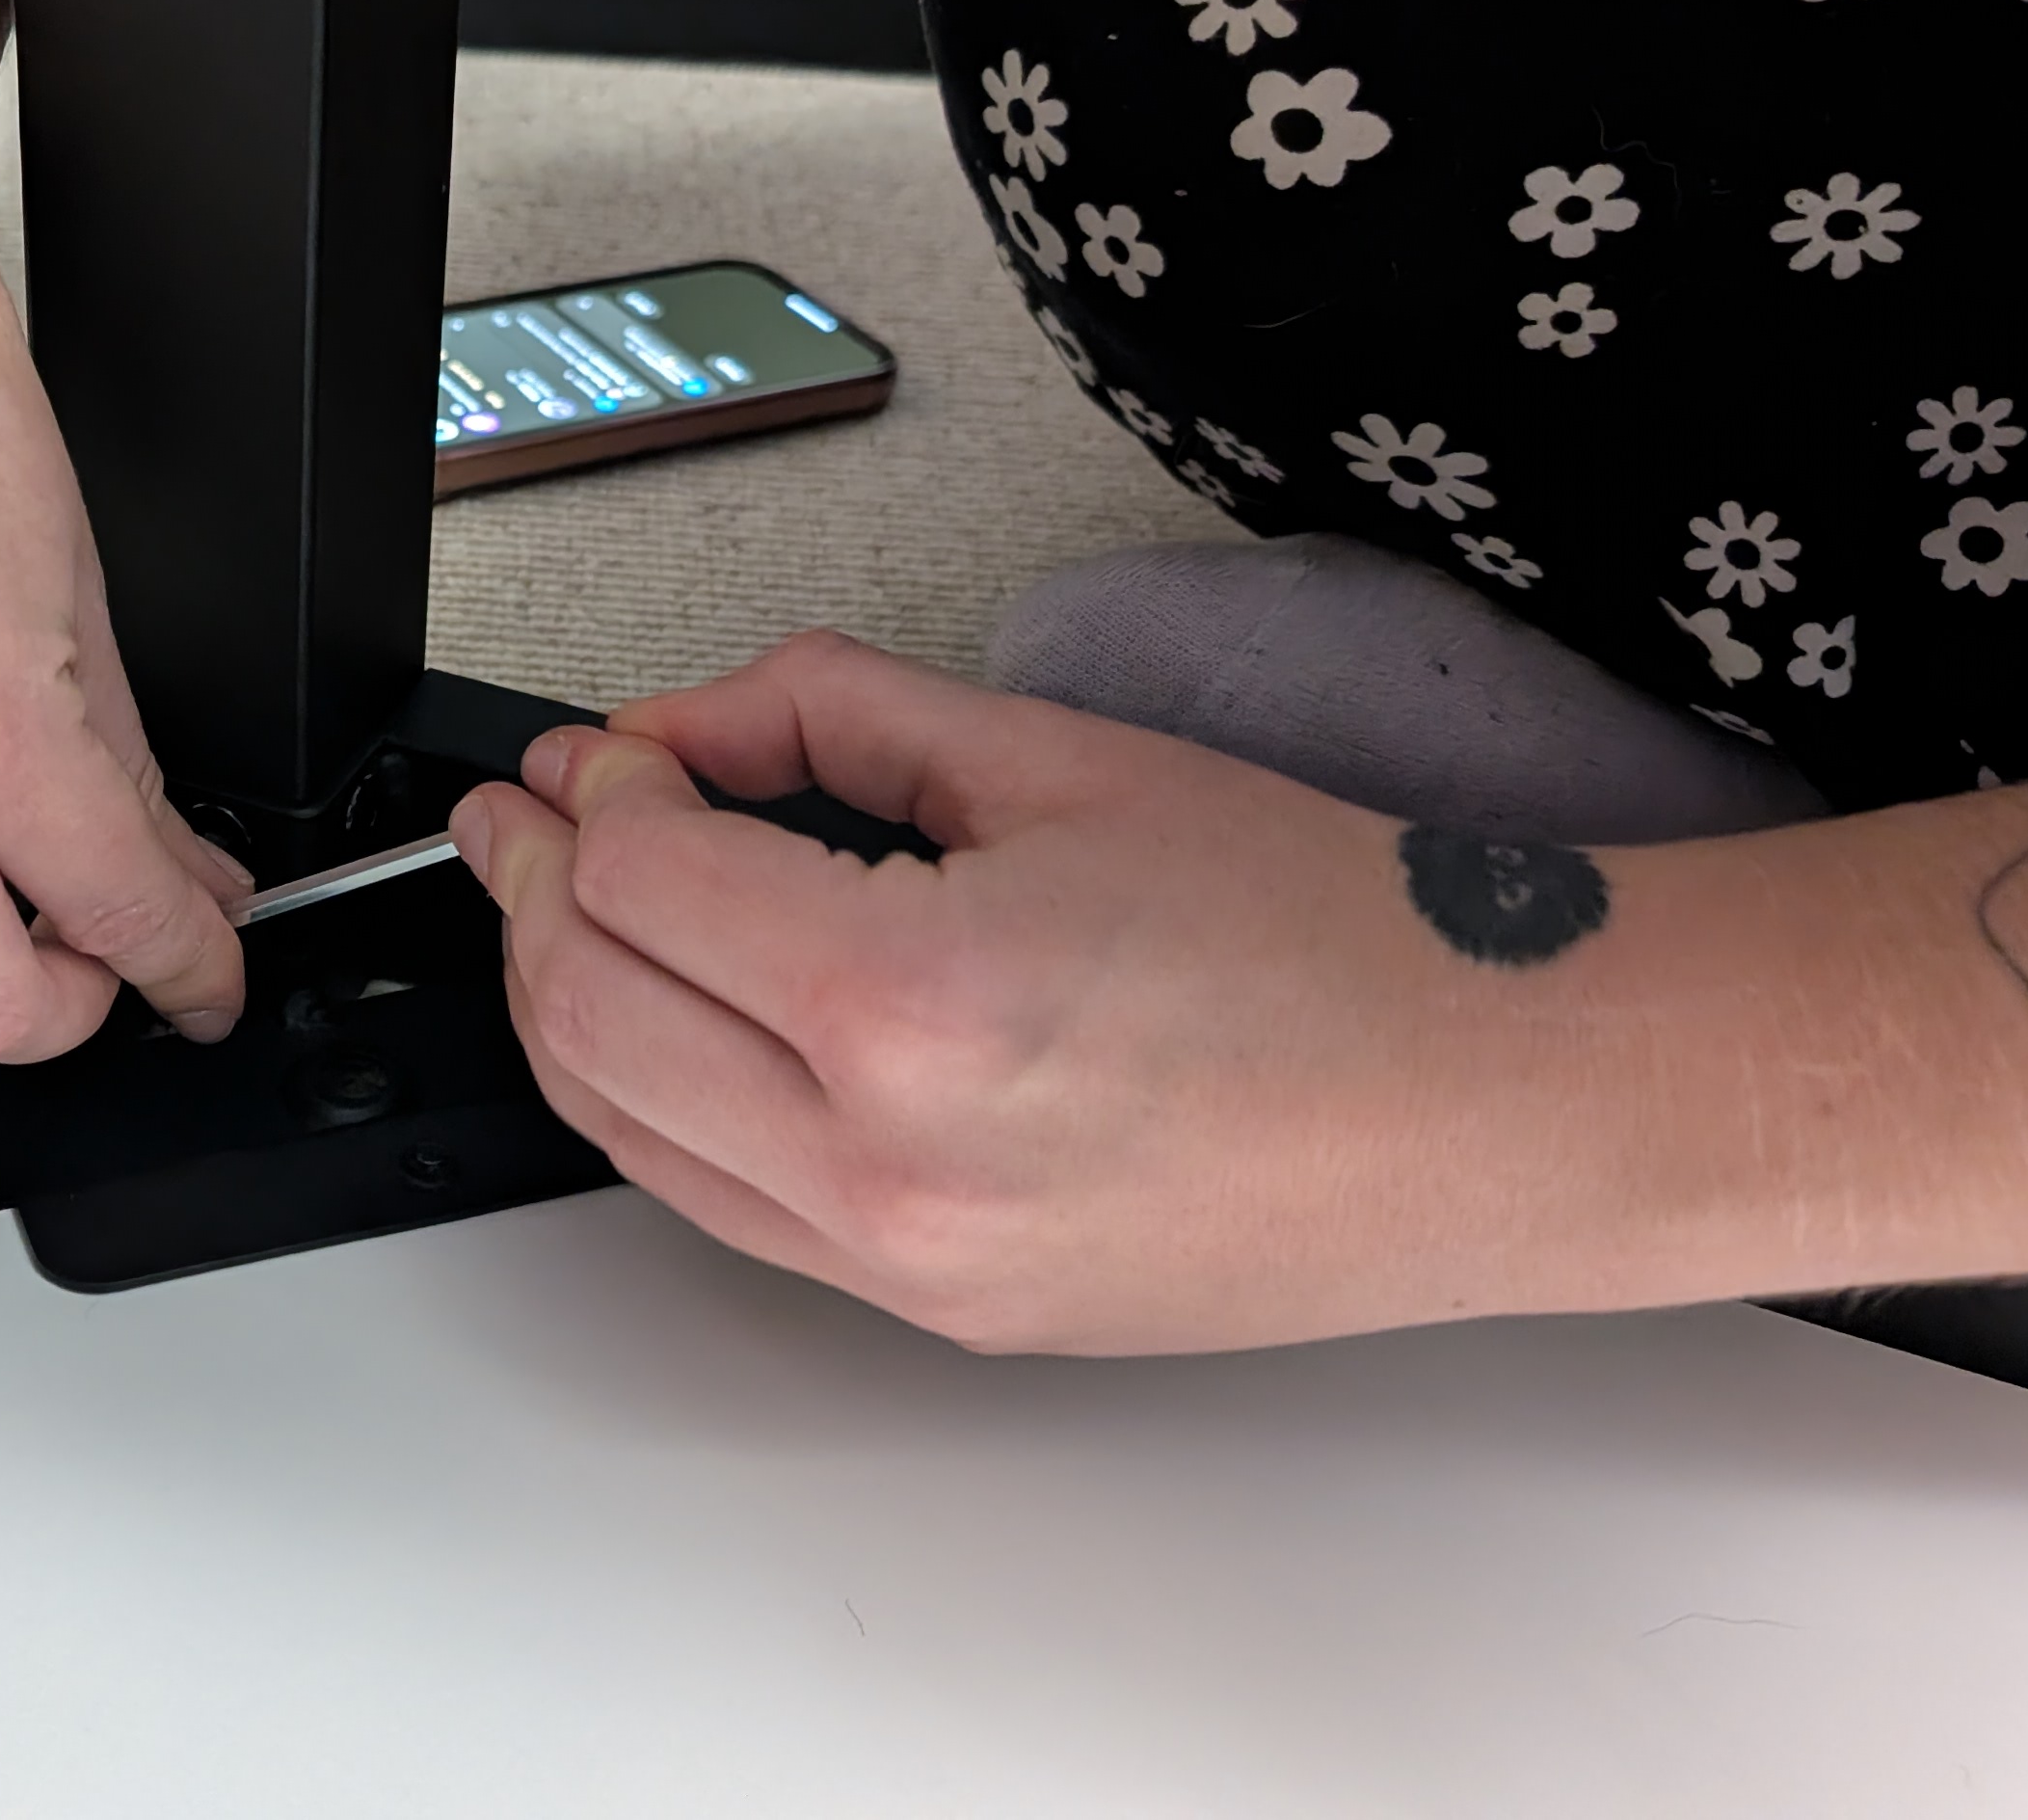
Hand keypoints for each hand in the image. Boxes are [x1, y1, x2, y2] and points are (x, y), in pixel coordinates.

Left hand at [449, 632, 1746, 1354]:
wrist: (1493, 1105)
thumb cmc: (1328, 938)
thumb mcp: (1055, 756)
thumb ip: (827, 716)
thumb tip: (680, 729)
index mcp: (914, 1006)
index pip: (641, 886)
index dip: (601, 795)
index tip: (616, 752)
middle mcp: (886, 1163)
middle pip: (587, 1016)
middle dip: (534, 895)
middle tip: (536, 816)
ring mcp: (902, 1262)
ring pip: (623, 1132)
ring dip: (566, 1003)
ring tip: (568, 903)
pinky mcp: (930, 1312)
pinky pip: (718, 1207)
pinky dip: (655, 1102)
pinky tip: (663, 1018)